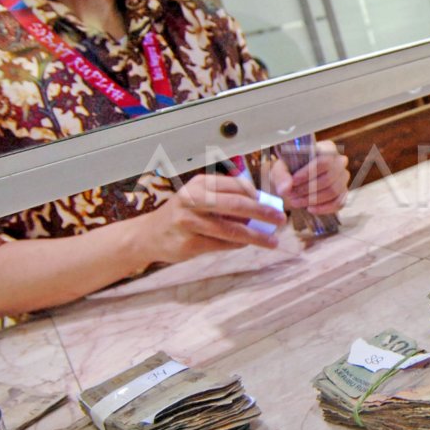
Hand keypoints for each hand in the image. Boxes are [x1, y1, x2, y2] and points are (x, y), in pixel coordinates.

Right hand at [136, 173, 284, 264]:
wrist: (149, 235)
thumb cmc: (182, 215)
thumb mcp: (200, 198)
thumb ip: (226, 200)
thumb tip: (261, 208)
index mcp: (199, 184)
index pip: (236, 185)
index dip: (258, 195)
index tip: (273, 204)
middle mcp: (193, 199)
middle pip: (237, 205)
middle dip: (263, 213)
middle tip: (280, 220)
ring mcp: (189, 222)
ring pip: (232, 229)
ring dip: (256, 236)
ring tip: (272, 241)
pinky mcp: (189, 243)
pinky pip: (222, 244)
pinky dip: (238, 245)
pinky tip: (247, 244)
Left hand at [270, 141, 348, 213]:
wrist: (296, 182)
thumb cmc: (291, 170)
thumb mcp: (282, 169)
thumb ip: (281, 177)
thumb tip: (286, 188)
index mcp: (328, 149)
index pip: (324, 161)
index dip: (309, 173)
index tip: (293, 181)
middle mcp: (340, 162)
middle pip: (329, 178)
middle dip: (308, 189)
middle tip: (291, 195)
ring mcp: (343, 178)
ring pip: (333, 191)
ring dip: (313, 199)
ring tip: (296, 202)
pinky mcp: (343, 193)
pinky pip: (338, 203)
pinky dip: (323, 208)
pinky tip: (310, 209)